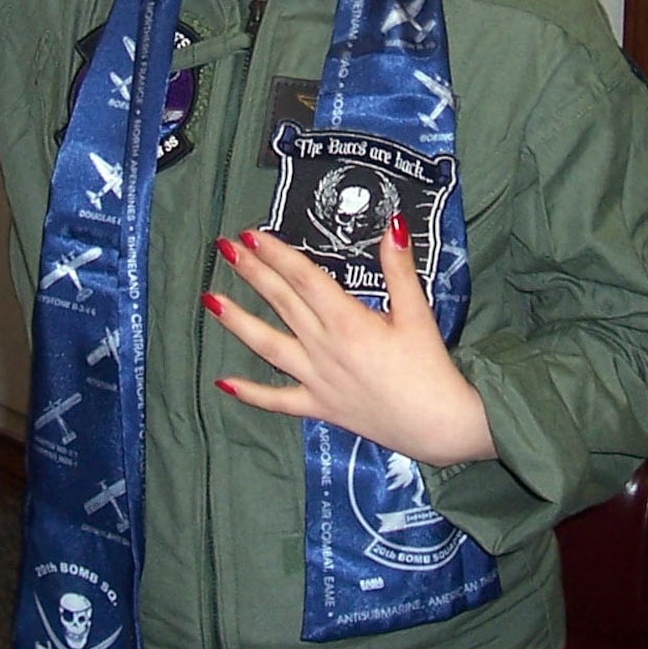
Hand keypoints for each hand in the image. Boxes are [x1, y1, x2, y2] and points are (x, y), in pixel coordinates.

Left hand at [205, 220, 495, 468]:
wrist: (437, 424)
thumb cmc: (429, 367)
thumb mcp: (417, 312)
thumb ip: (399, 269)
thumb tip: (392, 224)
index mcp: (347, 321)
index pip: (303, 278)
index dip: (277, 254)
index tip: (253, 234)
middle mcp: (323, 347)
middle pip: (281, 302)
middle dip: (252, 272)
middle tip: (226, 248)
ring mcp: (316, 379)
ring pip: (268, 346)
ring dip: (238, 322)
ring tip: (210, 301)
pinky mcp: (318, 406)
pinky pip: (277, 400)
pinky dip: (250, 393)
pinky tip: (222, 383)